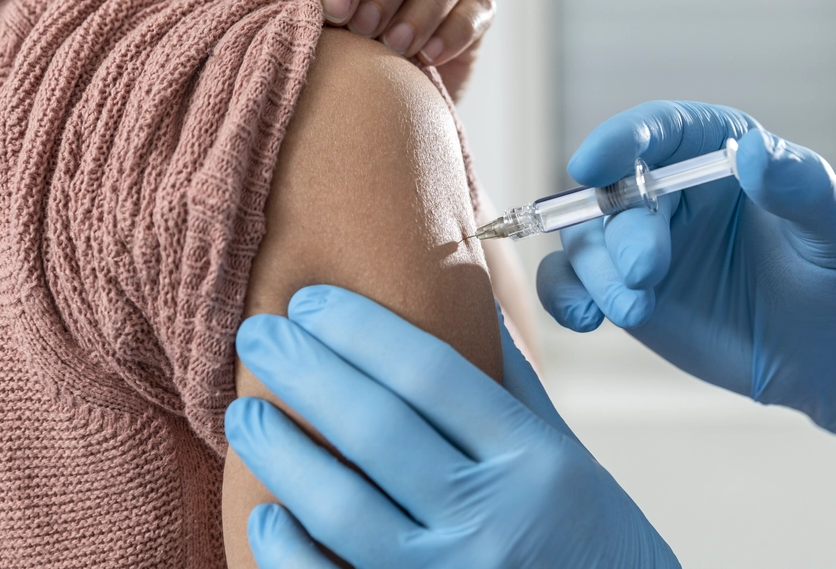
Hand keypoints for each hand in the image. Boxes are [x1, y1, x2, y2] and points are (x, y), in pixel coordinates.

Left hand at [226, 286, 678, 568]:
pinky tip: (269, 514)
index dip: (359, 329)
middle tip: (256, 334)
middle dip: (305, 371)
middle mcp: (494, 519)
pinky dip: (289, 550)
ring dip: (282, 453)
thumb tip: (466, 292)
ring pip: (342, 508)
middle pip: (377, 428)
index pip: (431, 373)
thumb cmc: (590, 540)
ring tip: (245, 415)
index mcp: (533, 461)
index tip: (309, 301)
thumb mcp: (567, 456)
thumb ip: (511, 384)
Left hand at [302, 0, 493, 100]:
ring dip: (426, 0)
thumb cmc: (337, 61)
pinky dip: (454, 30)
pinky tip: (426, 58)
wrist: (374, 109)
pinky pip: (480, 5)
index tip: (333, 6)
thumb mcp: (316, 30)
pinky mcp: (476, 13)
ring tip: (395, 46)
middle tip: (365, 27)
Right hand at [536, 101, 835, 437]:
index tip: (592, 162)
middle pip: (614, 192)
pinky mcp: (624, 288)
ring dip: (597, 273)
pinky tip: (584, 321)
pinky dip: (563, 298)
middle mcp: (669, 190)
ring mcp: (641, 241)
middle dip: (621, 232)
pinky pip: (571, 283)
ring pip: (585, 239)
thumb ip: (802, 187)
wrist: (833, 358)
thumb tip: (755, 151)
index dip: (620, 139)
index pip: (658, 130)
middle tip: (648, 273)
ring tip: (637, 310)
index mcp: (716, 152)